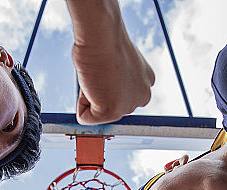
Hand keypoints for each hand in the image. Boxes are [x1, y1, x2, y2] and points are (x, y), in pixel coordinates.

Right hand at [68, 1, 153, 124]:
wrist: (102, 35)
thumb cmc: (104, 40)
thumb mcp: (117, 63)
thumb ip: (117, 79)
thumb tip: (104, 87)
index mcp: (146, 82)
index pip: (120, 96)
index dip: (106, 84)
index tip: (106, 70)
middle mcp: (143, 96)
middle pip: (110, 107)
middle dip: (99, 92)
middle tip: (100, 71)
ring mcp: (129, 106)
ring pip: (97, 113)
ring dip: (90, 95)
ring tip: (97, 75)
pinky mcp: (113, 111)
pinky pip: (84, 117)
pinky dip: (80, 102)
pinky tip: (90, 82)